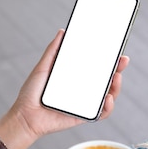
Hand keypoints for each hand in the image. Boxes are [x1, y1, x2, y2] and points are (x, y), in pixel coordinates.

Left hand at [9, 30, 129, 138]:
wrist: (25, 115)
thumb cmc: (32, 93)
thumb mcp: (43, 68)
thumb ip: (53, 51)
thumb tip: (62, 32)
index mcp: (76, 77)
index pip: (97, 67)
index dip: (109, 60)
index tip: (117, 51)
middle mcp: (83, 90)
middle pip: (107, 80)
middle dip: (118, 70)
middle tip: (122, 61)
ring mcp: (85, 103)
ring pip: (108, 96)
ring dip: (116, 87)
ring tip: (115, 78)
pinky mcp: (83, 116)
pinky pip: (101, 113)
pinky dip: (108, 107)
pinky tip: (108, 99)